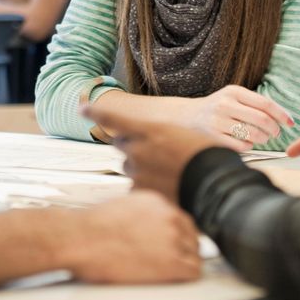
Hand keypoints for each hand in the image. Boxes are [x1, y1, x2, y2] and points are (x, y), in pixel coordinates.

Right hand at [65, 191, 201, 282]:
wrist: (81, 239)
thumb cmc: (89, 227)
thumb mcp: (119, 207)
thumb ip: (140, 214)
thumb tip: (143, 226)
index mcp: (156, 202)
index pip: (181, 220)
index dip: (178, 235)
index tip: (174, 245)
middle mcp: (168, 216)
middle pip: (192, 236)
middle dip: (184, 248)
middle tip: (174, 259)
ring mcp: (172, 238)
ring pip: (195, 254)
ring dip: (186, 263)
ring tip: (172, 271)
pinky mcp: (171, 261)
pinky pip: (194, 271)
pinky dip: (187, 276)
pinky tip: (175, 278)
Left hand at [84, 101, 219, 201]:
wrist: (217, 186)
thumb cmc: (208, 156)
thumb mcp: (185, 136)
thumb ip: (161, 138)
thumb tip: (153, 146)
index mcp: (149, 129)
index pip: (114, 117)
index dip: (96, 112)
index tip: (82, 108)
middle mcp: (138, 148)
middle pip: (123, 145)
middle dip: (134, 147)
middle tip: (157, 155)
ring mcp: (137, 171)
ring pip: (130, 167)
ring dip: (141, 168)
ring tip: (168, 174)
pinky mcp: (140, 191)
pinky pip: (135, 187)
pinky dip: (146, 188)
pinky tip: (166, 190)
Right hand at [181, 85, 292, 148]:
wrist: (186, 116)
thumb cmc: (217, 108)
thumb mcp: (232, 97)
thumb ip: (255, 103)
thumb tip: (283, 118)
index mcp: (233, 92)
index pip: (265, 104)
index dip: (282, 114)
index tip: (290, 123)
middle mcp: (224, 105)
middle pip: (262, 120)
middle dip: (274, 129)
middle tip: (276, 133)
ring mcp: (217, 122)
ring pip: (254, 134)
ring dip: (263, 139)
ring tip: (262, 138)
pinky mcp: (213, 137)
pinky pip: (242, 146)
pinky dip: (249, 145)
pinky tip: (246, 141)